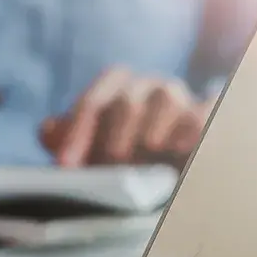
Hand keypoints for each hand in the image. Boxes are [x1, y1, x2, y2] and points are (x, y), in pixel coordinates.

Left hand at [39, 67, 212, 167]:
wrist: (177, 169)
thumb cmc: (127, 158)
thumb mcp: (92, 152)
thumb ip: (67, 140)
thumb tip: (46, 130)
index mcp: (115, 89)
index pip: (93, 101)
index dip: (76, 131)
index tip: (66, 165)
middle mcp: (147, 87)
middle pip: (127, 99)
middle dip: (115, 132)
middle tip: (112, 160)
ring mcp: (181, 97)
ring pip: (165, 99)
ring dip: (151, 129)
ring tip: (147, 153)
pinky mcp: (209, 113)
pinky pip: (202, 113)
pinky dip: (192, 128)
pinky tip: (182, 149)